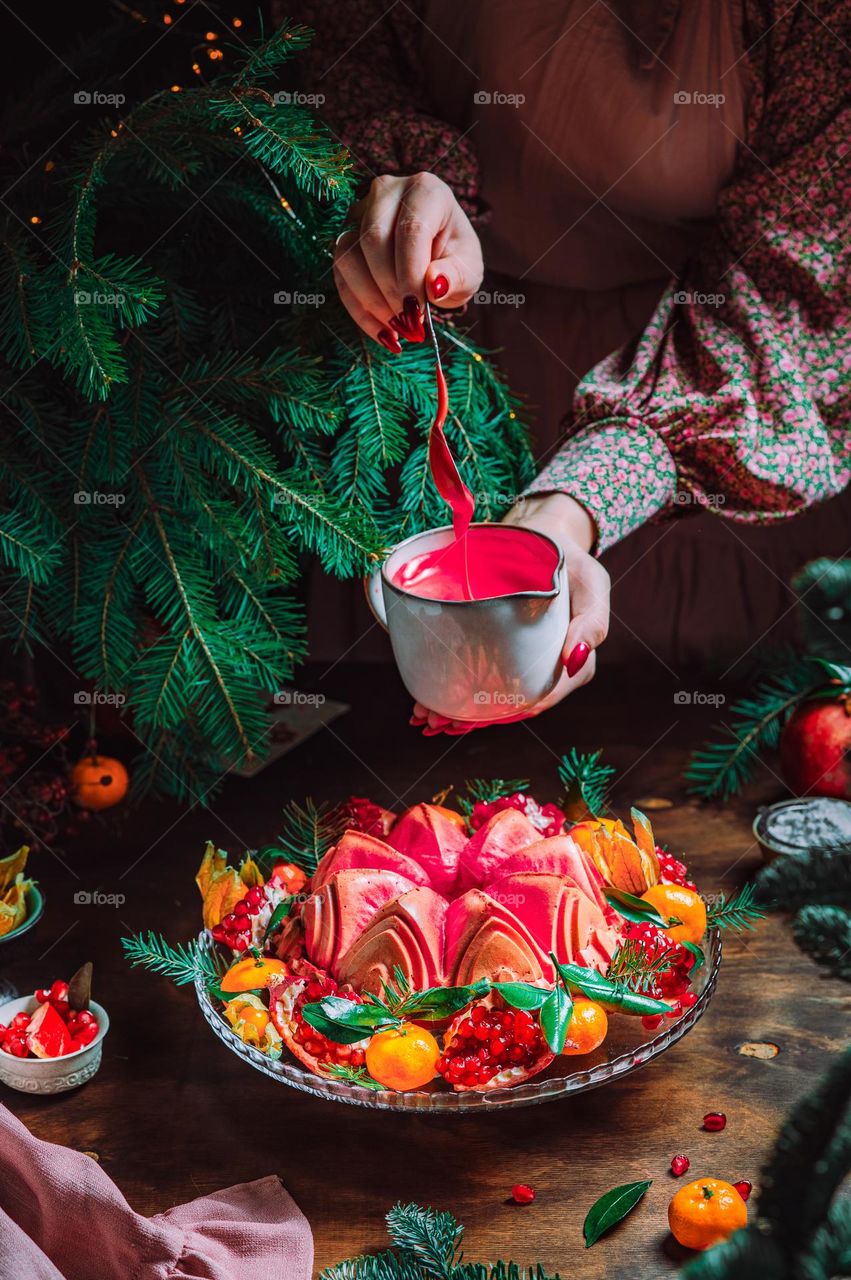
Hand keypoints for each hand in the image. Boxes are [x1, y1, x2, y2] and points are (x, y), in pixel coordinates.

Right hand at [333, 173, 482, 350]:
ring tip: (399, 329)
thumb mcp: (468, 270)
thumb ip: (456, 277)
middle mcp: (387, 192)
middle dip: (389, 289)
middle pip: (374, 238)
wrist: (436, 254)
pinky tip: (382, 332)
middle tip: (409, 323)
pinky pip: (340, 275)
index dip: (410, 273)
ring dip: (371, 301)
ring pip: (348, 255)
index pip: (411, 228)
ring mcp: (359, 212)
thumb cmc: (454, 258)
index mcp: (426, 191)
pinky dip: (359, 309)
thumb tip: (433, 285)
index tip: (417, 311)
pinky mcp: (343, 237)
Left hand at [411, 493, 609, 734]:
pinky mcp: (493, 644)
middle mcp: (542, 664)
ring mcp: (517, 656)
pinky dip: (451, 690)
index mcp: (570, 659)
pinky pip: (475, 672)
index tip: (486, 714)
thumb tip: (576, 661)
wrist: (540, 533)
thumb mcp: (592, 581)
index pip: (547, 694)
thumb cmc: (569, 559)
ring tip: (424, 717)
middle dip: (477, 717)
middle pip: (511, 701)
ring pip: (490, 694)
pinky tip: (424, 703)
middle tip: (440, 721)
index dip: (517, 708)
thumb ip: (593, 619)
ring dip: (458, 711)